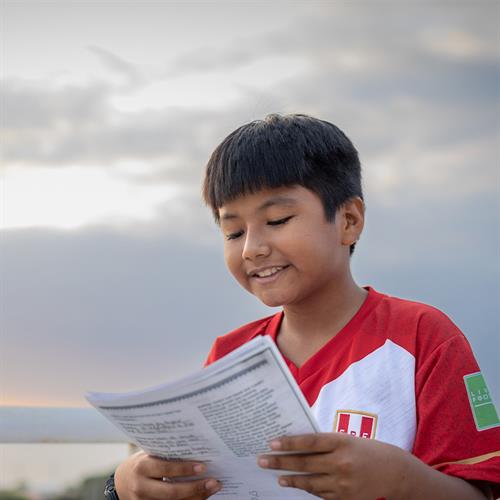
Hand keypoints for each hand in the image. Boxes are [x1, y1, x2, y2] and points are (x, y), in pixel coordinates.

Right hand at [115, 450, 221, 499]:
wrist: (122, 482)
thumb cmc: (142, 463)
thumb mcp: (149, 455)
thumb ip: (166, 454)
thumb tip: (196, 448)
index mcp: (141, 467)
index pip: (165, 468)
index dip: (184, 469)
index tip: (203, 467)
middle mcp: (141, 487)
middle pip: (171, 492)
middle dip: (195, 488)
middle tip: (214, 482)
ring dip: (196, 497)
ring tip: (212, 488)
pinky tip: (201, 496)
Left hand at [257, 433, 406, 499]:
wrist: (396, 473)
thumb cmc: (369, 451)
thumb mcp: (348, 440)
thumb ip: (326, 443)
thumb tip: (298, 445)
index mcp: (341, 442)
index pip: (309, 442)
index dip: (289, 443)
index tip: (272, 443)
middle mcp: (341, 462)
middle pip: (305, 462)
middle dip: (280, 462)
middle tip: (263, 460)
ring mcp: (343, 483)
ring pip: (310, 482)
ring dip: (291, 479)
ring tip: (277, 477)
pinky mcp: (345, 499)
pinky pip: (321, 494)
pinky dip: (308, 490)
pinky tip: (297, 486)